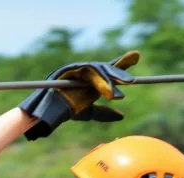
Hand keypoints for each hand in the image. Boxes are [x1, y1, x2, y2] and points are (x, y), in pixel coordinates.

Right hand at [18, 51, 139, 139]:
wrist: (48, 114)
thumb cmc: (65, 111)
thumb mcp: (88, 112)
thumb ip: (104, 112)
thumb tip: (122, 116)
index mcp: (88, 77)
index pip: (106, 68)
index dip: (120, 63)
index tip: (136, 56)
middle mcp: (82, 70)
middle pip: (104, 67)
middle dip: (119, 70)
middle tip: (132, 80)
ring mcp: (75, 68)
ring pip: (98, 70)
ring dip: (110, 80)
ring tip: (119, 94)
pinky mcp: (69, 70)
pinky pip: (88, 73)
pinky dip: (99, 82)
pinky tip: (108, 93)